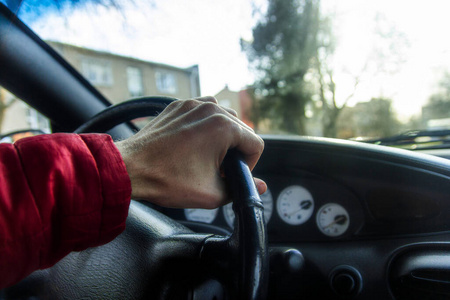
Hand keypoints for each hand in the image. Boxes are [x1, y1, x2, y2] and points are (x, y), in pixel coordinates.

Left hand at [115, 97, 265, 208]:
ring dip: (222, 136)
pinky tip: (194, 143)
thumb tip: (259, 186)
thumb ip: (241, 189)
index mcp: (224, 127)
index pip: (256, 144)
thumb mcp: (211, 193)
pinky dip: (205, 125)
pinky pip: (203, 111)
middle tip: (219, 169)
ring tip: (207, 155)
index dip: (249, 164)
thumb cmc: (168, 180)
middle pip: (241, 130)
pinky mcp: (179, 106)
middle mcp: (211, 109)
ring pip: (223, 118)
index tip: (233, 174)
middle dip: (235, 150)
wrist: (132, 168)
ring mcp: (193, 104)